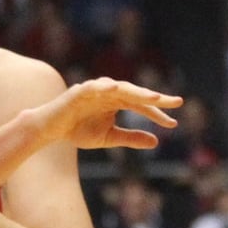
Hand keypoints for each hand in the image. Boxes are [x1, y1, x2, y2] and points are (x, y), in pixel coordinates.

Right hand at [32, 77, 181, 149]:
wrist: (51, 129)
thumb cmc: (78, 130)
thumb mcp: (108, 137)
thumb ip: (130, 138)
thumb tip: (155, 141)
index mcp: (116, 102)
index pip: (141, 105)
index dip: (157, 114)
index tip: (173, 124)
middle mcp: (109, 93)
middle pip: (135, 93)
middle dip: (155, 98)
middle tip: (175, 102)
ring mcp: (95, 90)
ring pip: (120, 88)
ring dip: (136, 91)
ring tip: (154, 97)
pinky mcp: (79, 91)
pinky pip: (94, 87)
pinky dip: (104, 87)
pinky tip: (116, 89)